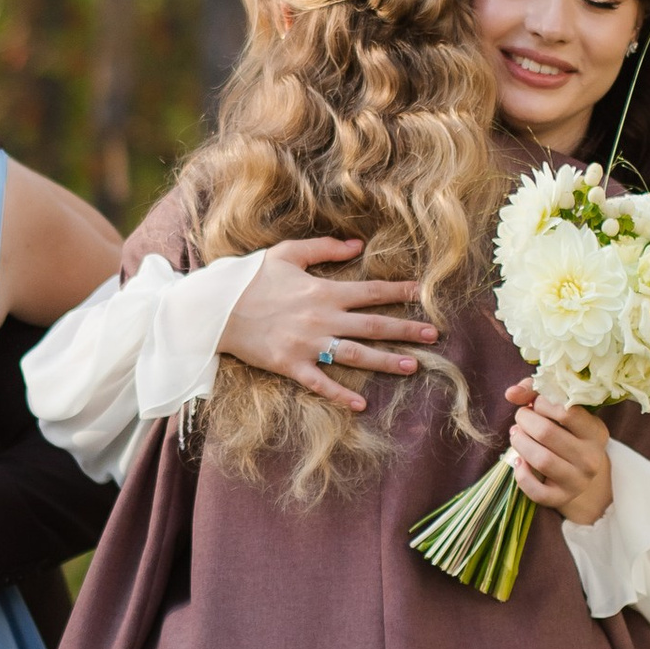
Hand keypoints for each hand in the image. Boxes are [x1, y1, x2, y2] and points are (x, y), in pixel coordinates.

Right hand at [214, 236, 438, 414]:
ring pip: (356, 355)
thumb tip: (358, 245)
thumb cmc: (249, 277)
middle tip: (433, 335)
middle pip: (373, 325)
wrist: (215, 308)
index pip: (371, 291)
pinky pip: (320, 382)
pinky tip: (361, 403)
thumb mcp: (286, 253)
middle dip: (406, 329)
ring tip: (413, 365)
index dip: (400, 292)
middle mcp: (321, 318)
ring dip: (386, 361)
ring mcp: (307, 344)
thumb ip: (324, 248)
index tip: (424, 294)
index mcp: (323, 290)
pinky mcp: (290, 365)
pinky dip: (341, 394)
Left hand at [506, 379, 613, 526]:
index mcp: (596, 432)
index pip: (566, 412)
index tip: (536, 404)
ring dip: (520, 442)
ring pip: (541, 460)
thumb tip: (511, 393)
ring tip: (516, 434)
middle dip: (525, 420)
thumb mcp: (558, 408)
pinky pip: (537, 491)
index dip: (542, 403)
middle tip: (521, 418)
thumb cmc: (565, 431)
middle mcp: (591, 458)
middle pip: (547, 433)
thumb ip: (535, 391)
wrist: (577, 470)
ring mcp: (578, 481)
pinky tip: (518, 461)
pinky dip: (521, 475)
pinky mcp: (561, 498)